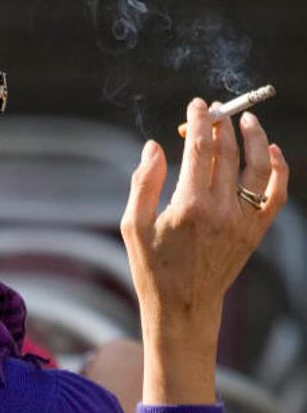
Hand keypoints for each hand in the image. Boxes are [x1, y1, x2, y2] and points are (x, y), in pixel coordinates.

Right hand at [120, 98, 288, 402]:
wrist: (183, 308)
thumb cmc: (152, 267)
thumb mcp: (133, 225)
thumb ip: (144, 181)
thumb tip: (154, 145)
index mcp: (188, 205)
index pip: (200, 148)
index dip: (199, 121)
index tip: (197, 104)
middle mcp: (221, 209)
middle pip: (228, 151)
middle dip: (221, 123)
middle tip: (214, 108)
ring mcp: (243, 220)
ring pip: (258, 167)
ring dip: (255, 137)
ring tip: (247, 118)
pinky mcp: (255, 231)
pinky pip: (276, 193)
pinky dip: (279, 169)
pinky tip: (272, 151)